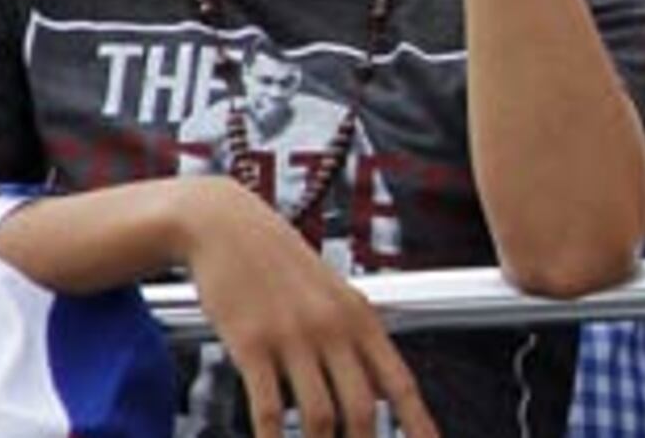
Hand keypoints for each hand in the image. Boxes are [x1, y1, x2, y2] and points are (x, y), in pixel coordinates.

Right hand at [177, 178, 438, 436]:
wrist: (226, 226)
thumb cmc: (279, 263)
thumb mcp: (333, 294)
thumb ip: (356, 341)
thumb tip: (381, 389)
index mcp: (360, 317)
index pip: (400, 382)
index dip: (417, 422)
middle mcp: (333, 328)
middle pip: (362, 409)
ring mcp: (292, 337)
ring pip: (318, 416)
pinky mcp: (251, 343)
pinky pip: (267, 407)